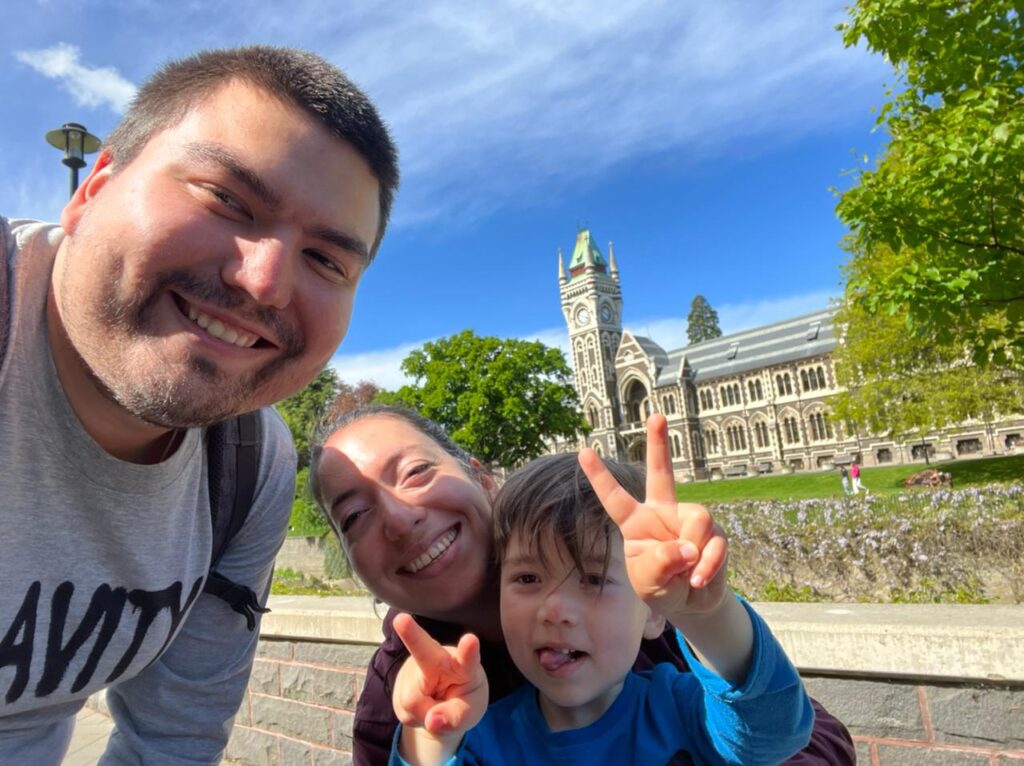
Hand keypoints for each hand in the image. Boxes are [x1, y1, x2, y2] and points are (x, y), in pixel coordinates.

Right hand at [392, 613, 488, 741]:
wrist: (443, 703)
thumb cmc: (464, 698)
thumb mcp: (469, 712)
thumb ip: (455, 717)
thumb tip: (431, 722)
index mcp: (463, 664)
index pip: (467, 658)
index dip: (469, 650)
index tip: (470, 640)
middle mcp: (437, 660)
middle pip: (423, 648)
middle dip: (411, 634)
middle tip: (400, 620)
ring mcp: (415, 668)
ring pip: (413, 701)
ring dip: (425, 714)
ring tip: (435, 705)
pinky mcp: (400, 683)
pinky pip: (406, 710)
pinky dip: (417, 717)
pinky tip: (423, 706)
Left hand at [578, 413, 728, 622]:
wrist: (690, 602)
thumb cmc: (660, 588)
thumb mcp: (648, 582)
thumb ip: (660, 564)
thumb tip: (687, 547)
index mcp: (635, 522)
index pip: (615, 497)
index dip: (599, 476)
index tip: (583, 451)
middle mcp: (662, 513)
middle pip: (662, 473)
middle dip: (659, 444)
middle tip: (655, 415)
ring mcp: (689, 520)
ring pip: (699, 519)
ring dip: (694, 552)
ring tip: (687, 576)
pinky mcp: (714, 533)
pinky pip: (715, 544)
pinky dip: (708, 566)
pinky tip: (699, 580)